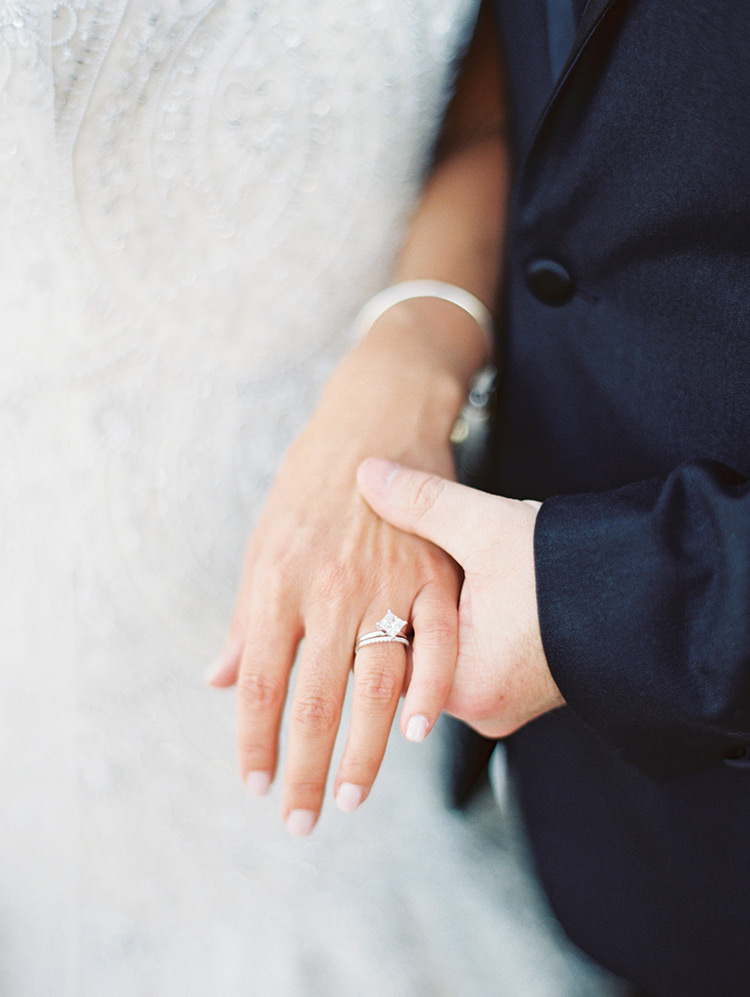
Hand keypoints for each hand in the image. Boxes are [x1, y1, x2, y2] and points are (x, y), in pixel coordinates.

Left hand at [206, 305, 470, 834]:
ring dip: (363, 750)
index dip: (256, 742)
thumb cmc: (310, 484)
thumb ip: (246, 620)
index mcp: (276, 581)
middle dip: (304, 768)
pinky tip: (419, 734)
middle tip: (300, 820)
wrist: (376, 416)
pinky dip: (430, 691)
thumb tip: (218, 680)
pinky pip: (438, 643)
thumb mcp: (263, 543)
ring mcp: (386, 581)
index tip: (255, 786)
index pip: (261, 683)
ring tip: (350, 797)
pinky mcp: (435, 571)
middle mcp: (328, 588)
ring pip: (375, 684)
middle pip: (313, 698)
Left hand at [357, 459, 564, 737]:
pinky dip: (466, 627)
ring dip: (438, 618)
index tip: (359, 571)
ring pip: (445, 658)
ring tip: (445, 575)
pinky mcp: (527, 688)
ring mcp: (507, 701)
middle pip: (413, 660)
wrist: (658, 597)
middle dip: (404, 611)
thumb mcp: (487, 527)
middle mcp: (482, 706)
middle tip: (398, 568)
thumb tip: (368, 472)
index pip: (381, 657)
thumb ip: (423, 501)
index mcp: (462, 683)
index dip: (368, 609)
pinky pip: (477, 658)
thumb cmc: (573, 570)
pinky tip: (477, 592)